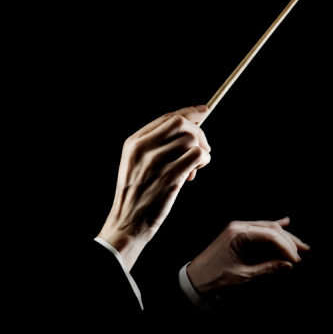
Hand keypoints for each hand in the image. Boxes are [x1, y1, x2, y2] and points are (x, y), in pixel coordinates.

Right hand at [98, 105, 211, 269]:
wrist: (127, 222)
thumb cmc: (138, 193)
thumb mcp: (137, 162)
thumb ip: (158, 144)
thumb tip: (190, 125)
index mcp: (134, 142)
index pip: (167, 117)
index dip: (189, 113)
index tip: (204, 111)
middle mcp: (142, 148)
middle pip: (181, 123)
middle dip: (198, 133)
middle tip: (202, 148)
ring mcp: (155, 162)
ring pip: (192, 140)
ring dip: (201, 152)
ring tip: (193, 168)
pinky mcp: (169, 177)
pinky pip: (197, 156)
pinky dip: (203, 161)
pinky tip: (194, 172)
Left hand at [186, 217, 309, 297]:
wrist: (193, 279)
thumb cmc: (214, 277)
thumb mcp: (243, 275)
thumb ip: (267, 268)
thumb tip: (288, 265)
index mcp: (238, 234)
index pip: (271, 235)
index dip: (286, 247)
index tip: (296, 260)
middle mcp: (239, 226)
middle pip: (272, 229)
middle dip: (289, 241)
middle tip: (303, 252)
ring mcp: (239, 229)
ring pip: (268, 228)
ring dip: (285, 237)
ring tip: (301, 245)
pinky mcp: (238, 234)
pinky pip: (260, 229)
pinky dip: (274, 229)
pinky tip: (286, 223)